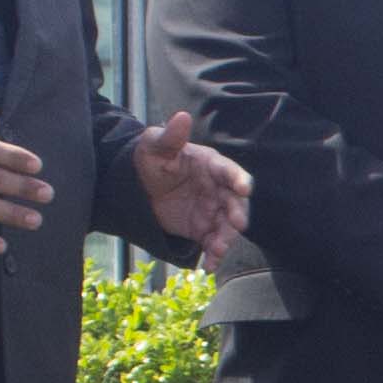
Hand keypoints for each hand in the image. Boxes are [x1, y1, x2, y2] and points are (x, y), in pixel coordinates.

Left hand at [128, 111, 249, 264]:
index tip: (244, 188)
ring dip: (227, 238)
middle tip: (237, 224)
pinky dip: (214, 256)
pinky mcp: (203, 230)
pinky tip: (210, 266)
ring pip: (227, 226)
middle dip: (238, 213)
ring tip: (219, 249)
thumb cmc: (151, 160)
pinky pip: (213, 244)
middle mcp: (217, 189)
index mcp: (210, 165)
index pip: (228, 171)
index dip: (238, 179)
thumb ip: (170, 136)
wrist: (139, 187)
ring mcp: (212, 211)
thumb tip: (181, 116)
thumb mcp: (155, 147)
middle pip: (235, 202)